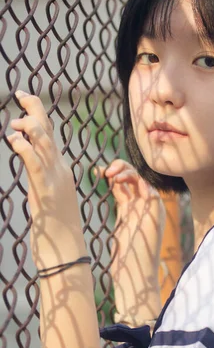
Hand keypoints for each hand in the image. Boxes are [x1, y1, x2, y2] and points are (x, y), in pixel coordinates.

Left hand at [8, 92, 86, 269]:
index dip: (39, 115)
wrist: (67, 253)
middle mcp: (61, 171)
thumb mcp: (50, 200)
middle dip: (36, 110)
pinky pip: (35, 164)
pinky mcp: (46, 192)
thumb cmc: (57, 232)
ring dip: (30, 127)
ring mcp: (56, 180)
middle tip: (21, 93)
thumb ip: (44, 182)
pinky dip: (24, 148)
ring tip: (15, 121)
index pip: (50, 136)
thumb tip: (36, 173)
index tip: (26, 99)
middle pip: (49, 133)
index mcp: (62, 172)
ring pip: (45, 144)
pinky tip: (13, 138)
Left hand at [95, 160, 165, 314]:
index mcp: (134, 210)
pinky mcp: (155, 215)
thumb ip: (118, 211)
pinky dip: (138, 181)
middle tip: (104, 171)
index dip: (114, 173)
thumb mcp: (118, 229)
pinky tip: (120, 179)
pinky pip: (151, 191)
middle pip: (136, 177)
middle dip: (121, 168)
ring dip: (127, 171)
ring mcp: (152, 210)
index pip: (126, 183)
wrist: (136, 277)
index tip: (98, 172)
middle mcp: (145, 207)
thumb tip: (108, 196)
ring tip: (111, 173)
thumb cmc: (124, 260)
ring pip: (143, 180)